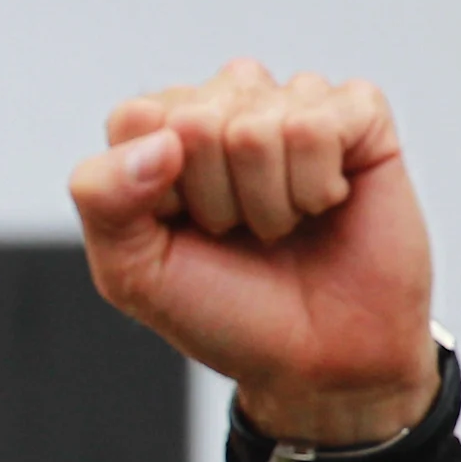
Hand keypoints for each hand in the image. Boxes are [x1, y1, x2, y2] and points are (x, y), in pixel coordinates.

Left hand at [71, 61, 439, 446]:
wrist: (313, 359)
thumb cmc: (222, 308)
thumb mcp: (132, 272)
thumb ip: (104, 200)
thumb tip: (159, 141)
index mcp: (162, 134)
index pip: (136, 117)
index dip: (156, 189)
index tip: (180, 228)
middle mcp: (227, 104)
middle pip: (196, 119)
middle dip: (213, 199)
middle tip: (235, 233)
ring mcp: (293, 103)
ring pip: (258, 125)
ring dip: (267, 201)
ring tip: (278, 226)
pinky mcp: (357, 114)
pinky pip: (320, 125)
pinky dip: (315, 186)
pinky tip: (322, 206)